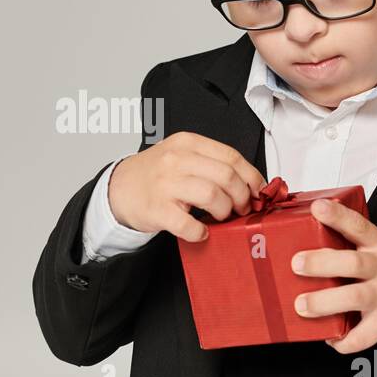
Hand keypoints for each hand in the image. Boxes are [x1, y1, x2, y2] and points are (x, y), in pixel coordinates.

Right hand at [108, 132, 266, 242]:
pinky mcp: (157, 210)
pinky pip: (189, 224)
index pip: (231, 156)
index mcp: (187, 144)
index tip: (258, 190)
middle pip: (226, 176)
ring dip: (224, 211)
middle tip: (242, 207)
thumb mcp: (181, 155)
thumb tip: (249, 182)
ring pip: (212, 196)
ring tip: (222, 217)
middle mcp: (176, 160)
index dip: (251, 176)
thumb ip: (211, 162)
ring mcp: (165, 184)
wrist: (118, 188)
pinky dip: (201, 232)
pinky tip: (202, 232)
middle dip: (241, 196)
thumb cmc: (155, 174)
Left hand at [291, 197, 376, 353]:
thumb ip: (356, 246)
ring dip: (324, 302)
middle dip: (321, 263)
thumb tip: (310, 242)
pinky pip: (363, 335)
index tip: (318, 208)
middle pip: (352, 263)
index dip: (337, 215)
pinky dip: (344, 340)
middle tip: (297, 264)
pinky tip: (330, 338)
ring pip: (353, 297)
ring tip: (302, 305)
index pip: (357, 225)